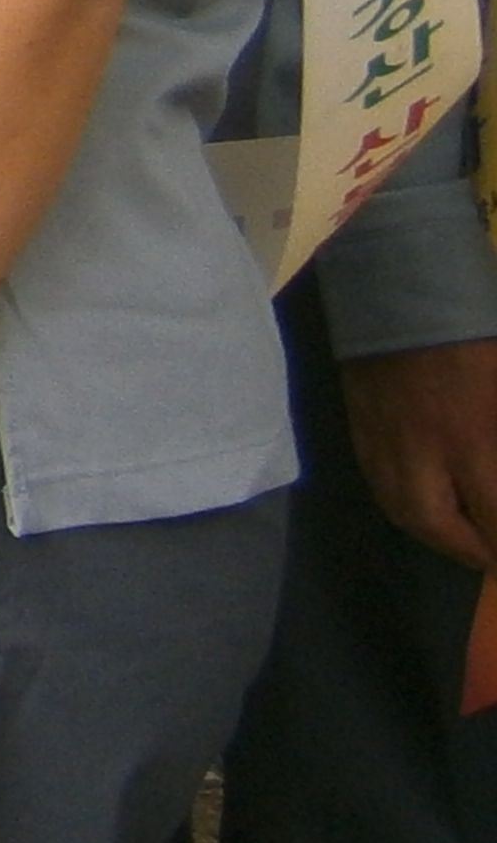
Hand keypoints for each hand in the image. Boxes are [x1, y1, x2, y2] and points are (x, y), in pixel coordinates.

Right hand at [345, 338, 496, 567]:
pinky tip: (426, 504)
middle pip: (441, 527)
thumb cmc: (474, 338)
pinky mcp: (359, 429)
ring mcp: (382, 441)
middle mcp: (421, 452)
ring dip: (439, 535)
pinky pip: (380, 484)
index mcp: (472, 439)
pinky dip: (407, 506)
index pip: (495, 518)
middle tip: (495, 553)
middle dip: (476, 550)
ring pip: (404, 511)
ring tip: (465, 538)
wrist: (399, 289)